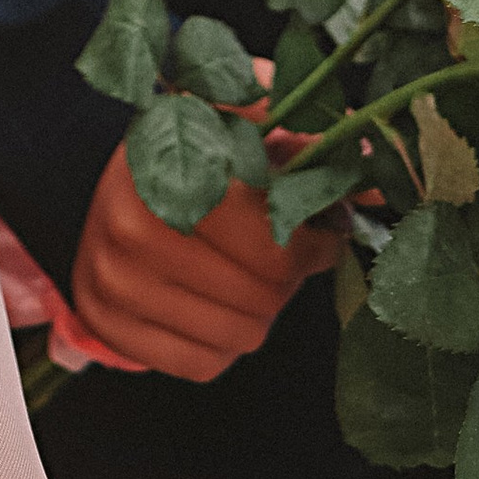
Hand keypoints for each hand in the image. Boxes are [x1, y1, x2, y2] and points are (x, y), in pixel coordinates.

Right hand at [69, 139, 335, 382]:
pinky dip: (223, 341)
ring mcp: (115, 281)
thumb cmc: (187, 149)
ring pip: (241, 334)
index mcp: (169, 162)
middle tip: (283, 251)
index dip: (313, 239)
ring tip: (246, 272)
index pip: (272, 238)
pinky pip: (204, 364)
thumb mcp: (240, 114)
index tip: (323, 228)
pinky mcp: (109, 326)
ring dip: (260, 310)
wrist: (98, 183)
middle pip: (263, 292)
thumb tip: (380, 164)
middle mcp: (131, 224)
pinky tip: (212, 301)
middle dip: (288, 275)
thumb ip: (307, 130)